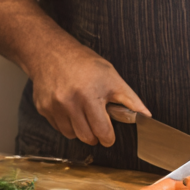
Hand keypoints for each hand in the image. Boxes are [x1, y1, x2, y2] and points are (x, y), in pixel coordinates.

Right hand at [30, 38, 148, 146]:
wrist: (51, 52)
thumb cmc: (83, 63)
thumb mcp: (111, 76)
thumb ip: (129, 99)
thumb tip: (146, 115)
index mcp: (89, 95)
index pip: (102, 132)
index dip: (108, 137)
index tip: (109, 136)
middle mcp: (69, 103)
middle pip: (86, 137)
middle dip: (95, 135)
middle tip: (97, 123)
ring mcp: (53, 107)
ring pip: (71, 135)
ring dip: (80, 130)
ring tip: (83, 113)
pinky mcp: (43, 108)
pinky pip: (58, 127)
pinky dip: (66, 123)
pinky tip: (69, 108)